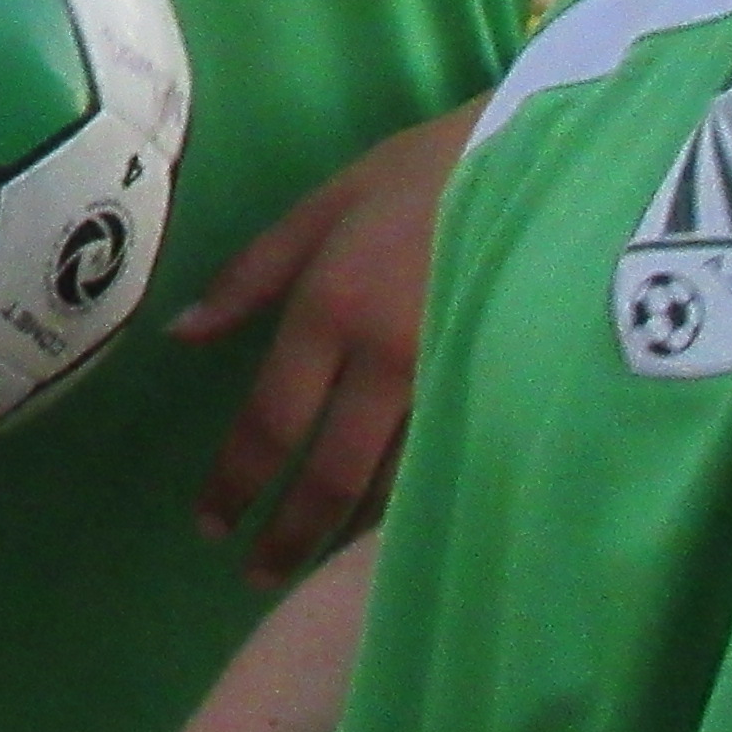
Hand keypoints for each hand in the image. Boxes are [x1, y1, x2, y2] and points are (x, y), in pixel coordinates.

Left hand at [173, 106, 467, 578]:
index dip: (237, 483)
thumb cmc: (425, 172)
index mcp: (331, 310)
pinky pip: (446, 463)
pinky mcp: (503, 390)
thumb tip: (182, 334)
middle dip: (290, 533)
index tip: (210, 527)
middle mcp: (386, 359)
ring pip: (393, 483)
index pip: (272, 422)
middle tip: (257, 576)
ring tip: (314, 569)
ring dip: (347, 534)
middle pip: (331, 473)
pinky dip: (411, 504)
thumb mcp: (325, 203)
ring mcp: (452, 381)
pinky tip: (391, 531)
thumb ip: (252, 276)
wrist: (549, 154)